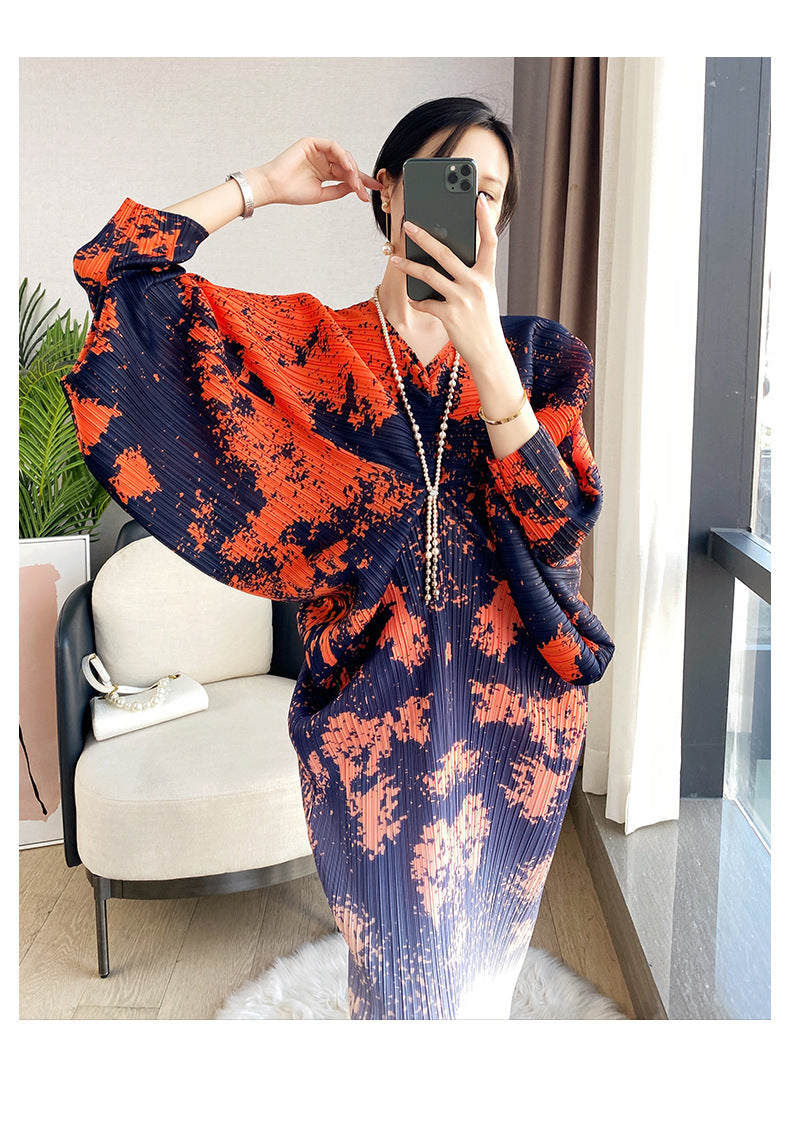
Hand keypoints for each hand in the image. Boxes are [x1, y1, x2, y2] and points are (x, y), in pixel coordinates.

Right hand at [253, 137, 379, 207]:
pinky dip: (341, 156)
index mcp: (325, 172)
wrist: (274, 187)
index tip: (376, 188)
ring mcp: (318, 151)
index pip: (347, 175)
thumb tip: (356, 188)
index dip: (362, 181)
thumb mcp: (322, 194)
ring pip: (342, 156)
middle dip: (358, 178)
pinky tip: (347, 168)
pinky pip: (332, 146)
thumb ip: (339, 190)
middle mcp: (323, 161)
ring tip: (355, 182)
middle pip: (347, 166)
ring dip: (351, 169)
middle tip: (364, 190)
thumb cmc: (292, 192)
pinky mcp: (312, 143)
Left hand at [389, 193, 507, 373]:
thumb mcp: (484, 295)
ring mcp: (462, 299)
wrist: (489, 353)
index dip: (484, 219)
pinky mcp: (449, 315)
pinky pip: (426, 302)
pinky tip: (413, 298)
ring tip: (395, 259)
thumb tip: (443, 259)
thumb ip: (470, 276)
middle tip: (409, 225)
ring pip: (429, 275)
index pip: (489, 241)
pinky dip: (417, 300)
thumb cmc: (483, 322)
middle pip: (446, 253)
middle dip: (424, 236)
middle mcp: (476, 284)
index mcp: (487, 276)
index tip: (477, 199)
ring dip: (408, 266)